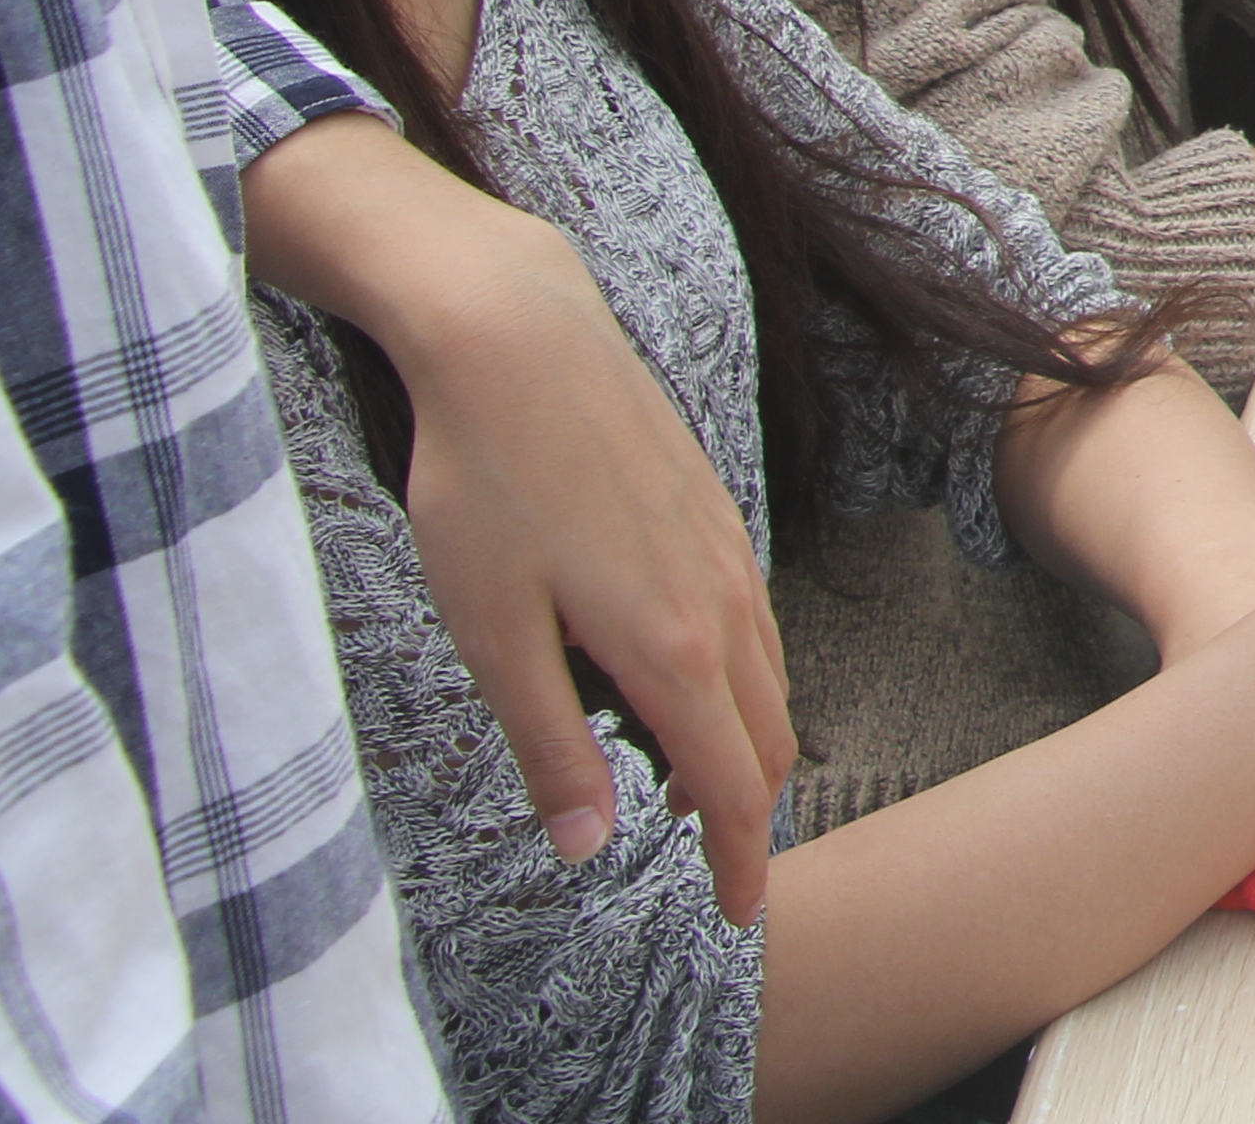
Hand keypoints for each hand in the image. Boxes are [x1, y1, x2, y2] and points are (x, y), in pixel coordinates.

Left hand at [245, 121, 792, 924]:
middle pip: (767, 736)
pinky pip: (753, 618)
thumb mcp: (492, 634)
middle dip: (747, 812)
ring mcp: (724, 548)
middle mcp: (720, 601)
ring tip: (681, 783)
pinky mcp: (711, 508)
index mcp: (671, 647)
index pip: (731, 784)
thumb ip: (551, 744)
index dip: (738, 861)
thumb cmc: (486, 486)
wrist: (519, 338)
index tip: (738, 914)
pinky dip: (738, 677)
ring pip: (768, 674)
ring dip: (743, 743)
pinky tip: (682, 673)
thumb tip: (591, 844)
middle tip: (707, 864)